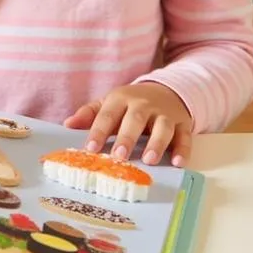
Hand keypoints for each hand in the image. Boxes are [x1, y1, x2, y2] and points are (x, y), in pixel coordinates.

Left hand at [64, 82, 193, 166]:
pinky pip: (184, 136)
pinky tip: (179, 162)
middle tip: (119, 155)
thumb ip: (89, 114)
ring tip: (149, 160)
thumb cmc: (130, 103)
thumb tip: (67, 125)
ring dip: (157, 143)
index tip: (90, 149)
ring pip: (162, 127)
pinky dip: (183, 149)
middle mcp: (143, 104)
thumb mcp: (108, 103)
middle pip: (135, 119)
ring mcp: (164, 113)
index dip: (98, 132)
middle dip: (127, 137)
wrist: (165, 90)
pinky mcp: (183, 122)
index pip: (107, 115)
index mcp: (120, 99)